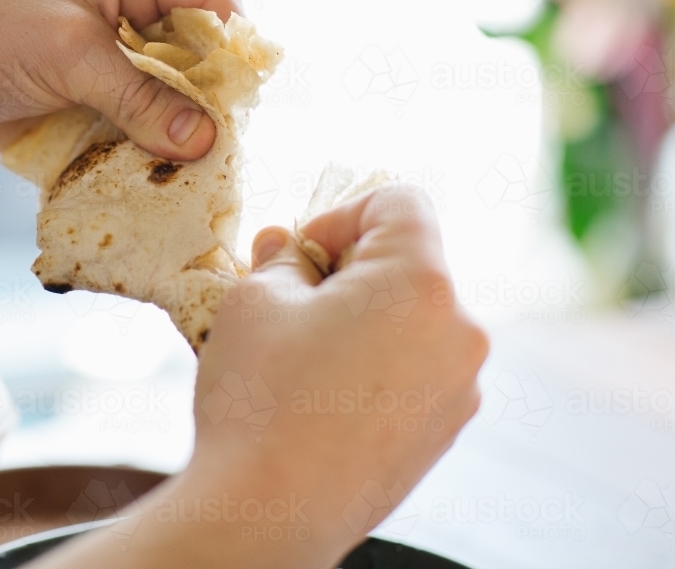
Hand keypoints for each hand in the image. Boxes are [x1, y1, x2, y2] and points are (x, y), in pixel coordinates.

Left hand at [0, 0, 241, 158]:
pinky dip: (154, 139)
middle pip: (199, 46)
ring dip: (181, 124)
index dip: (233, 49)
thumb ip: (142, 98)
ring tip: (198, 166)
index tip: (245, 106)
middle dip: (209, 95)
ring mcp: (116, 44)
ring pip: (176, 86)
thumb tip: (206, 140)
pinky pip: (145, 112)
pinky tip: (164, 168)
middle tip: (222, 146)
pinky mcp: (100, 85)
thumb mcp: (69, 58)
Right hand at [187, 185, 487, 563]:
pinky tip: (322, 395)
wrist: (269, 514)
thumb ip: (282, 258)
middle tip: (289, 298)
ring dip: (361, 318)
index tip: (299, 255)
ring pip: (411, 318)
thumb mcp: (254, 300)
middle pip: (408, 263)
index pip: (399, 200)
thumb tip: (290, 249)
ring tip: (301, 355)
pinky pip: (414, 368)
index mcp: (421, 282)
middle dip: (347, 270)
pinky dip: (375, 363)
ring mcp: (459, 386)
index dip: (340, 214)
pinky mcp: (444, 430)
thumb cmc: (260, 401)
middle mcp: (460, 330)